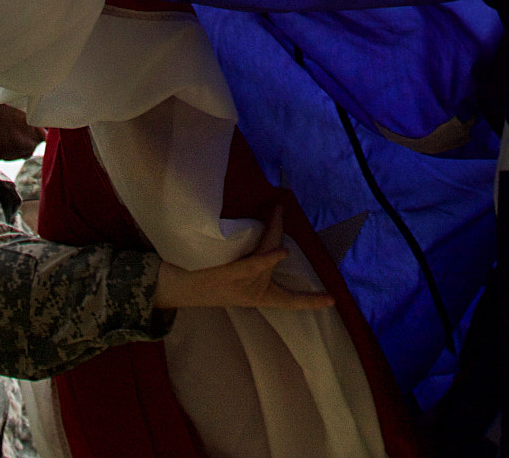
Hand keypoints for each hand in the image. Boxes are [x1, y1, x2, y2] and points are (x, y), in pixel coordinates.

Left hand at [152, 206, 334, 311]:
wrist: (175, 291)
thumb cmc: (203, 282)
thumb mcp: (232, 275)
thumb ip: (251, 262)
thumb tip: (267, 236)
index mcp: (257, 295)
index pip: (289, 299)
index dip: (311, 299)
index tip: (333, 299)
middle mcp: (254, 291)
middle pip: (274, 256)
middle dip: (278, 233)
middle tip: (281, 208)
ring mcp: (243, 284)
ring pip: (265, 252)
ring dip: (271, 230)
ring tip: (278, 210)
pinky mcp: (231, 277)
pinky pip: (254, 266)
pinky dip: (269, 259)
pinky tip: (282, 252)